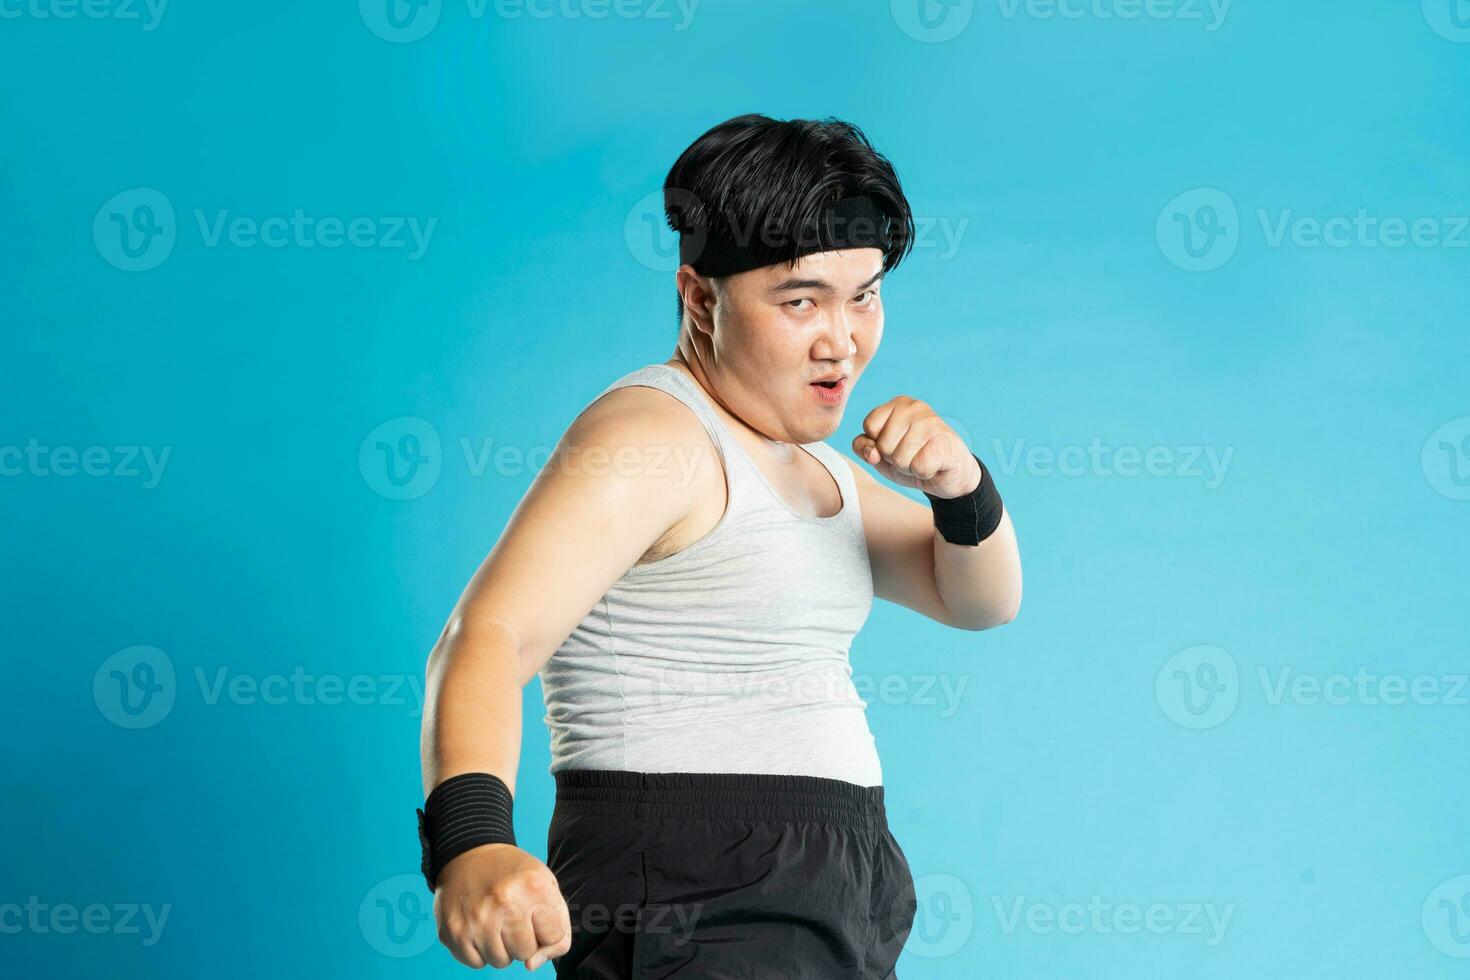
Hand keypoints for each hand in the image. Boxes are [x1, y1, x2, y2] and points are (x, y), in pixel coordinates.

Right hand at [433, 843, 572, 970]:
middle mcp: (505, 903)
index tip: (534, 911)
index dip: (545, 928)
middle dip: (522, 939)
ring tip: (494, 919)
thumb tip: (532, 965)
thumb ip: (558, 930)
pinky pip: (476, 963)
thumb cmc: (513, 874)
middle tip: (511, 914)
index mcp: (534, 887)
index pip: (553, 937)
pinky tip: (478, 925)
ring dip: (500, 946)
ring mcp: (476, 919)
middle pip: (525, 953)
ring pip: (501, 962)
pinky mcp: (453, 931)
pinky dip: (479, 950)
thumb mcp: (547, 886)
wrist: (469, 854)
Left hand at [852, 396, 980, 498]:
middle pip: (884, 445)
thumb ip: (863, 447)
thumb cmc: (913, 459)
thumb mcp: (881, 454)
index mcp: (898, 404)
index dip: (878, 444)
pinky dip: (924, 473)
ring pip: (900, 458)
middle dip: (894, 459)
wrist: (950, 475)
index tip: (896, 445)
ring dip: (910, 467)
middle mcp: (915, 407)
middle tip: (913, 455)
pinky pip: (919, 467)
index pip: (870, 426)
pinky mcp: (945, 441)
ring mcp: (931, 422)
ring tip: (923, 459)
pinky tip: (935, 465)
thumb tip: (873, 454)